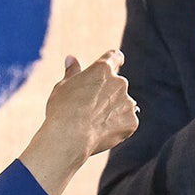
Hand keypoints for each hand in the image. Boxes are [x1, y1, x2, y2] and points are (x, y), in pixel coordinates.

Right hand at [20, 50, 138, 194]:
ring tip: (93, 124)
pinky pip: (126, 123)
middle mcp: (119, 82)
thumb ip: (72, 72)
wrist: (69, 137)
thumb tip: (71, 58)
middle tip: (90, 108)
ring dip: (113, 111)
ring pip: (122, 105)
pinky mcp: (131, 122)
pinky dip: (117, 127)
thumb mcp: (63, 87)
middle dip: (108, 94)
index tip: (116, 62)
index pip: (114, 57)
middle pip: (117, 85)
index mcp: (102, 69)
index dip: (115, 60)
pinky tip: (101, 133)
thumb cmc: (62, 110)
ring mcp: (128, 103)